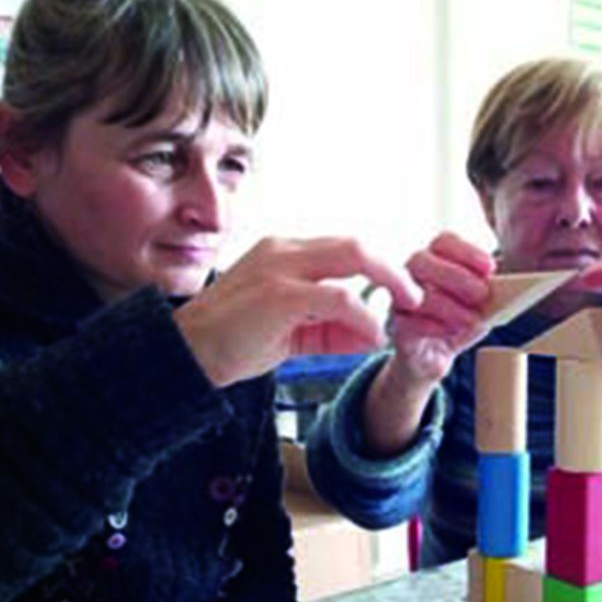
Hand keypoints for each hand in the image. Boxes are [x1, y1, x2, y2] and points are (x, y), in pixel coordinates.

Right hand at [174, 236, 420, 387]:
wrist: (184, 357)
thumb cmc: (231, 343)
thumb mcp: (291, 333)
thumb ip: (331, 328)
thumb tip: (374, 333)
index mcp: (283, 253)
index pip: (344, 250)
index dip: (378, 269)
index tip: (401, 293)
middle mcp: (283, 251)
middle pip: (355, 244)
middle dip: (393, 269)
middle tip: (417, 296)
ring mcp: (280, 268)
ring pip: (352, 258)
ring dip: (388, 284)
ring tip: (406, 312)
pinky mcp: (279, 295)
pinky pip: (338, 298)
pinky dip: (363, 316)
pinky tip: (373, 337)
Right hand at [385, 232, 495, 387]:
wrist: (434, 356)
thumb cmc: (456, 322)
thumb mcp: (479, 305)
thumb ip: (489, 293)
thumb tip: (506, 287)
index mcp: (434, 260)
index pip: (444, 242)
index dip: (466, 252)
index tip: (490, 267)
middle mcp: (411, 275)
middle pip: (422, 260)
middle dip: (456, 276)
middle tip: (482, 294)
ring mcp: (400, 301)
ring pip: (415, 292)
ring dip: (448, 306)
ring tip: (471, 320)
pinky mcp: (396, 328)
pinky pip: (407, 322)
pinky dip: (433, 326)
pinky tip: (451, 331)